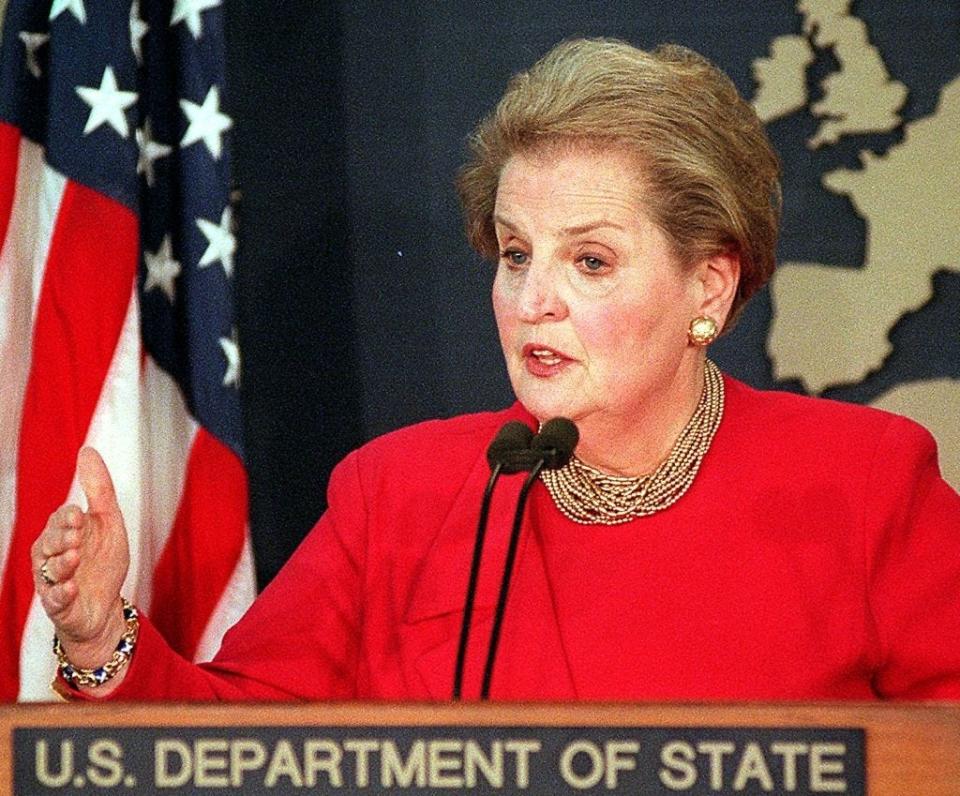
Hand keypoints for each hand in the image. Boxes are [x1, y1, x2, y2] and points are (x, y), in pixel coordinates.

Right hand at [31, 447, 129, 668]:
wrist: (105, 606)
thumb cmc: (103, 561)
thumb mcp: (108, 521)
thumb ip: (98, 488)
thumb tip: (87, 451)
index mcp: (64, 533)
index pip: (60, 520)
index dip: (67, 518)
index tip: (78, 516)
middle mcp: (52, 556)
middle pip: (49, 543)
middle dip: (61, 538)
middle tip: (75, 537)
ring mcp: (53, 581)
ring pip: (49, 570)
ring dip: (61, 564)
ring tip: (74, 558)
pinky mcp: (58, 605)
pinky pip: (54, 600)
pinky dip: (61, 594)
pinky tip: (70, 588)